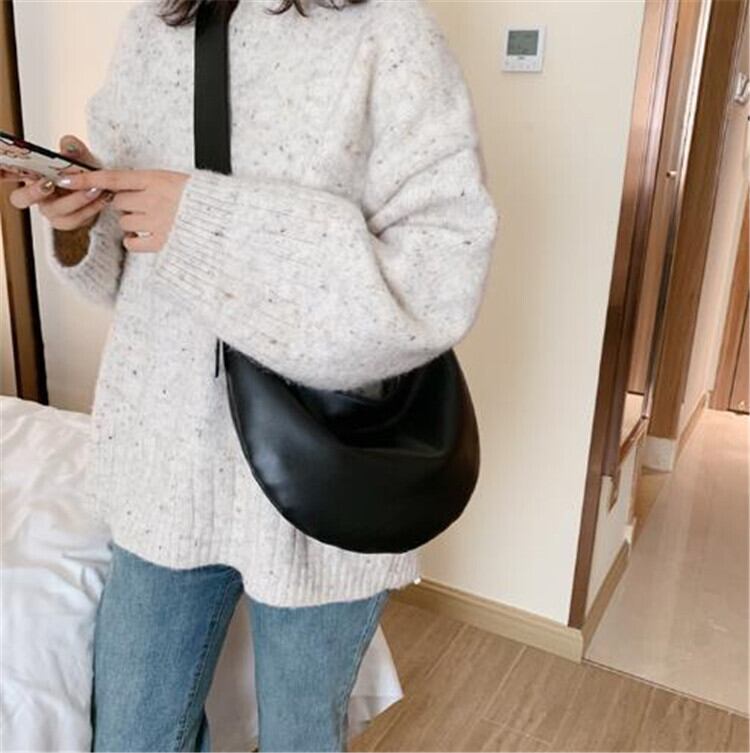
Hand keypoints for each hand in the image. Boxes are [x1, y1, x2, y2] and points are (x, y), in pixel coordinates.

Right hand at [5, 134, 112, 230]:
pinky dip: (90, 208)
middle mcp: (34, 195)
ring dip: (75, 200)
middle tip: (50, 183)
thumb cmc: (83, 170)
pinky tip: (102, 197)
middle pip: (20, 200)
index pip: (3, 174)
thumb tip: (69, 145)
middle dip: (34, 192)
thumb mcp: (79, 155)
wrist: (103, 187)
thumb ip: (72, 149)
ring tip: (93, 189)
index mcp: (29, 175)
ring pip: (54, 212)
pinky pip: (75, 220)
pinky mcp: (66, 222)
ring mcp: (49, 211)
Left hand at [54, 167, 189, 252]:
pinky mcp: (163, 241)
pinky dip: (134, 240)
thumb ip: (146, 182)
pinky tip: (145, 236)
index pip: (114, 177)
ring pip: (124, 222)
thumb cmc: (197, 197)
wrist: (221, 215)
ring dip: (133, 222)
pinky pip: (132, 242)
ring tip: (153, 219)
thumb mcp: (172, 179)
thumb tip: (119, 188)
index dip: (88, 178)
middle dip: (126, 204)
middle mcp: (154, 199)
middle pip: (118, 202)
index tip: (66, 179)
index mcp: (157, 179)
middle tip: (144, 204)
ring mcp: (158, 221)